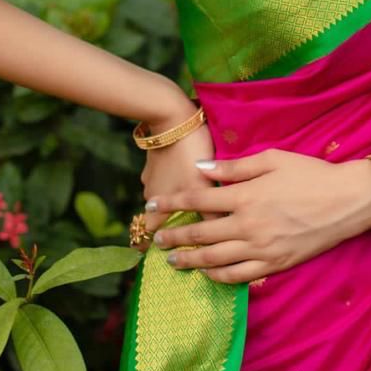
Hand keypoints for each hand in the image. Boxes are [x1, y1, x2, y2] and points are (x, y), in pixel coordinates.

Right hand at [136, 108, 218, 249]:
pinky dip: (173, 182)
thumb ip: (210, 213)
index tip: (165, 253)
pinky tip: (187, 177)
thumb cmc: (190, 153)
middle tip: (180, 232)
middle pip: (154, 219)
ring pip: (160, 198)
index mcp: (160, 206)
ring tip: (190, 205)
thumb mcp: (203, 185)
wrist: (173, 117)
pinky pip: (164, 179)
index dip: (156, 246)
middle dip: (166, 226)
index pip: (149, 236)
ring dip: (171, 203)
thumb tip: (221, 233)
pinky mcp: (156, 160)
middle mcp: (151, 195)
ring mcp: (152, 177)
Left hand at [146, 149, 370, 283]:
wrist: (346, 201)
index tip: (153, 205)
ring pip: (214, 259)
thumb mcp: (273, 159)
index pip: (199, 200)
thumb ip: (234, 168)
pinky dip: (217, 276)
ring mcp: (261, 249)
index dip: (172, 203)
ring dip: (189, 260)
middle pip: (201, 234)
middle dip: (174, 236)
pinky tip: (206, 271)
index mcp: (247, 196)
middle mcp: (249, 226)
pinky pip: (237, 277)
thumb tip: (202, 169)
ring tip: (172, 260)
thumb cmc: (310, 174)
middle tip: (156, 239)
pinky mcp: (274, 265)